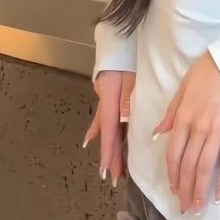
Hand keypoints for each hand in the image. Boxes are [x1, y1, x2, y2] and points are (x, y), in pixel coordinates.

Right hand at [83, 70, 135, 188]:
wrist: (118, 42)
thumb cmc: (125, 59)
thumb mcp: (130, 77)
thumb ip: (127, 98)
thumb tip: (123, 119)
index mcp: (110, 101)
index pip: (109, 132)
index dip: (108, 152)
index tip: (107, 170)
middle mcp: (105, 104)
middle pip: (107, 134)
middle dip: (109, 156)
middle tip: (110, 177)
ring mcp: (104, 101)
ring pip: (105, 129)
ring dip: (107, 146)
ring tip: (107, 165)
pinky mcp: (107, 96)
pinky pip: (102, 118)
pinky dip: (98, 129)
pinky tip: (90, 139)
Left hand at [152, 50, 219, 213]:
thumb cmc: (207, 73)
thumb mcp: (181, 88)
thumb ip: (170, 114)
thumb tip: (157, 134)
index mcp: (183, 117)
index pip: (174, 153)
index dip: (173, 174)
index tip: (174, 190)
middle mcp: (198, 127)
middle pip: (189, 164)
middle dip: (185, 189)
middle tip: (185, 208)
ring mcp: (217, 130)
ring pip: (205, 166)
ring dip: (200, 189)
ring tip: (198, 206)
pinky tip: (219, 193)